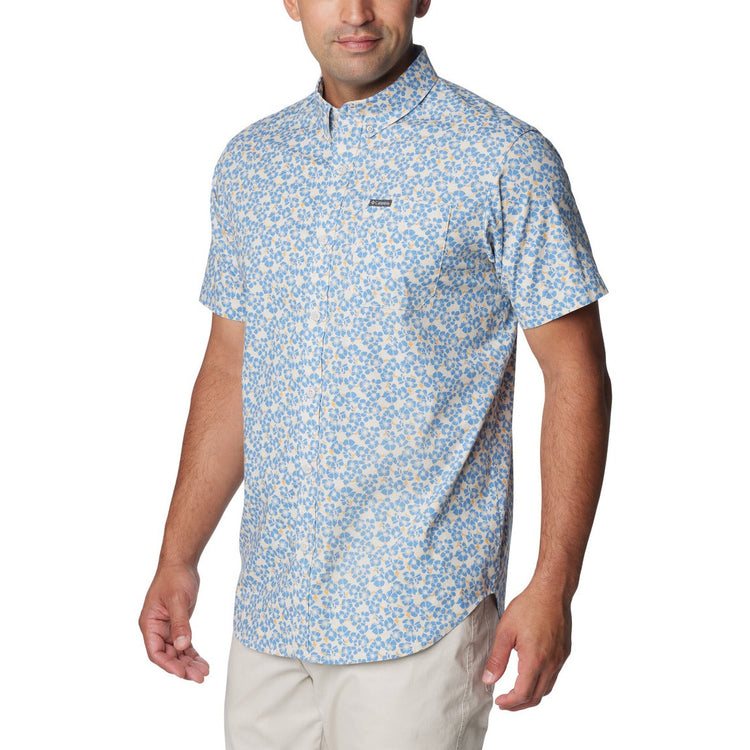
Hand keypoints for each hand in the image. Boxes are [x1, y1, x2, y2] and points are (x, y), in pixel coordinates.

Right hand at [138, 562, 209, 682]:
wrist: (181, 563)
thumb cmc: (174, 577)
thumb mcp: (177, 600)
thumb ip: (180, 623)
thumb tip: (183, 646)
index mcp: (149, 624)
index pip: (156, 651)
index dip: (168, 664)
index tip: (182, 673)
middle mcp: (156, 629)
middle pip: (168, 655)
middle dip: (183, 667)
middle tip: (199, 677)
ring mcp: (167, 628)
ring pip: (177, 652)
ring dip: (189, 663)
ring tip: (204, 673)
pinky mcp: (178, 625)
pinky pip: (184, 644)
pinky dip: (192, 653)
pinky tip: (202, 662)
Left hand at [481, 583, 571, 709]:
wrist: (552, 592)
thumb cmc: (528, 607)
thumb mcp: (505, 631)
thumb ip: (497, 659)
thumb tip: (488, 680)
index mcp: (535, 660)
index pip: (523, 694)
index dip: (509, 703)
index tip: (499, 702)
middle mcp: (551, 664)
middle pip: (536, 697)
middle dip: (519, 704)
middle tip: (505, 703)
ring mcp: (560, 659)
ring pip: (547, 689)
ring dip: (531, 696)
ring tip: (516, 693)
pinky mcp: (564, 653)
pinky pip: (553, 676)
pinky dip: (541, 683)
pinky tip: (530, 676)